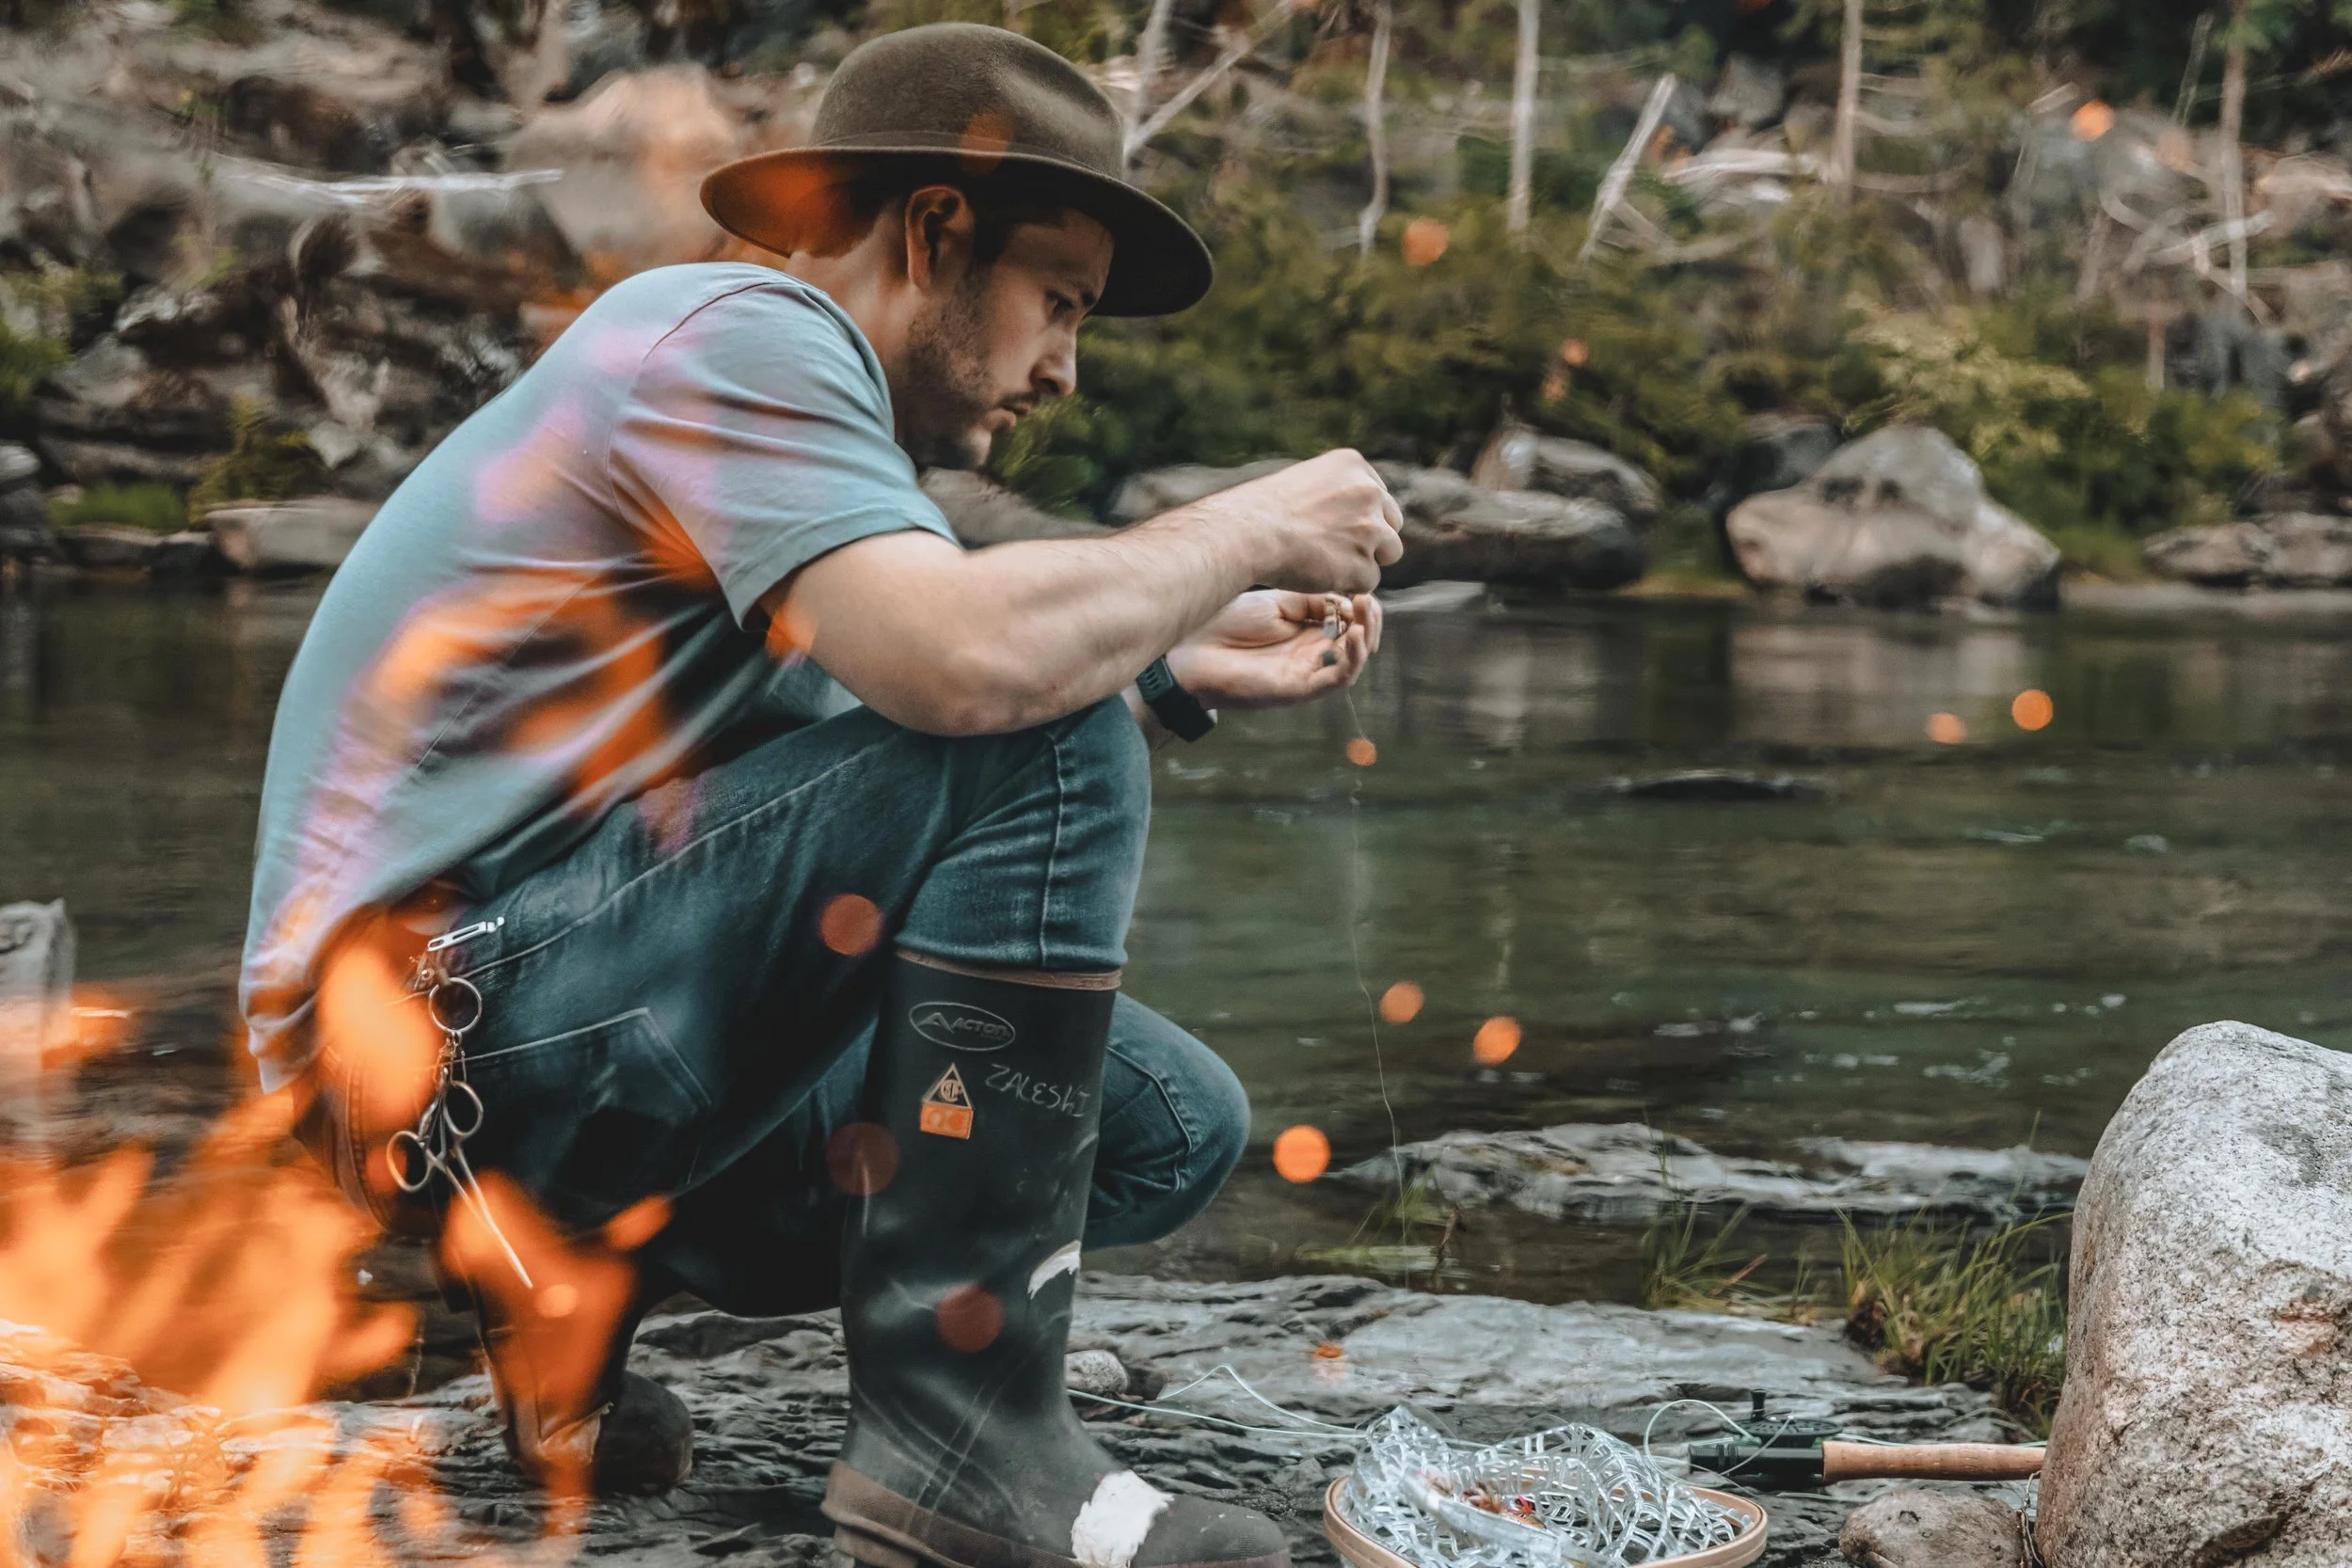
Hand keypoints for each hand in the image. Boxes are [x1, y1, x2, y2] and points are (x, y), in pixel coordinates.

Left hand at [1166, 590, 1382, 710]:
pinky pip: (1337, 679)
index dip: (1359, 603)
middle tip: (1368, 599)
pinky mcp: (1299, 689)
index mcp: (1305, 629)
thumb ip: (1311, 600)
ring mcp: (1307, 672)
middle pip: (1357, 639)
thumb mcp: (1277, 601)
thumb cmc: (1227, 622)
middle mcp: (1311, 652)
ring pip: (1353, 660)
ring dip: (1367, 636)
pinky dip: (1353, 659)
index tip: (1358, 585)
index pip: (1348, 618)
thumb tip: (1347, 597)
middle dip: (1369, 618)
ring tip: (1366, 612)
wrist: (1192, 647)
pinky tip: (1355, 635)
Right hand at [1206, 450, 1403, 593]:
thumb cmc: (1260, 511)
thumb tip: (1352, 516)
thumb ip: (1336, 493)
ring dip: (1363, 561)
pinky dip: (1348, 583)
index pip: (1379, 498)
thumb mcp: (1304, 482)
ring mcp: (1370, 529)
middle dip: (1371, 540)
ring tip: (1325, 562)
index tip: (1334, 528)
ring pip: (1388, 553)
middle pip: (1391, 525)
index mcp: (1354, 465)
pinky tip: (1318, 574)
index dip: (1361, 518)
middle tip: (1334, 550)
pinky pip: (1368, 581)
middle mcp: (1370, 492)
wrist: (1245, 534)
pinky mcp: (1363, 565)